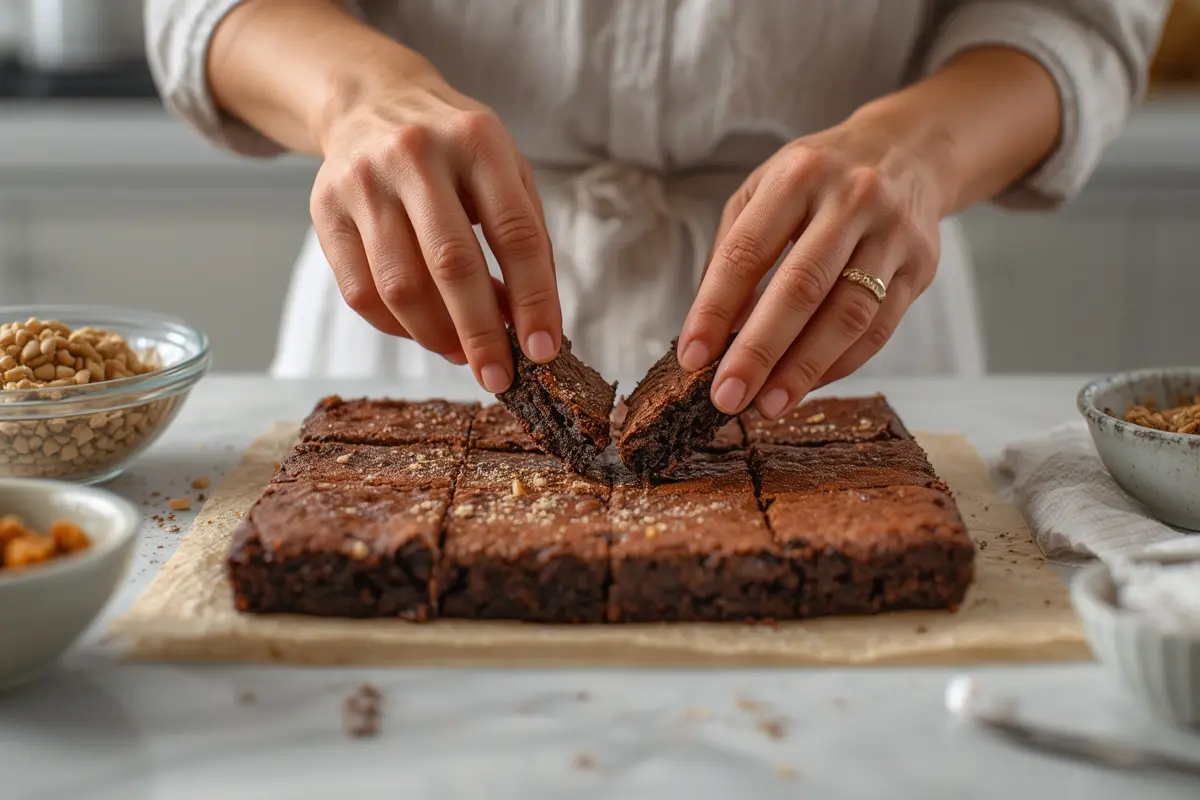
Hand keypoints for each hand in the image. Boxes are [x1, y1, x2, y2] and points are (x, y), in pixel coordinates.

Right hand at [310, 63, 558, 392]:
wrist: (372, 103)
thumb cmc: (456, 153)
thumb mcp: (505, 172)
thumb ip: (525, 240)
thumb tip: (526, 324)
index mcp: (477, 140)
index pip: (515, 234)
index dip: (534, 299)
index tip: (543, 351)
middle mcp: (416, 154)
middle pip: (452, 264)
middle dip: (481, 333)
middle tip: (499, 377)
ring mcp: (363, 181)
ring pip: (400, 286)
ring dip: (436, 336)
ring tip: (462, 353)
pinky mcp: (325, 210)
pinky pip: (360, 292)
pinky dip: (396, 327)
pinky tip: (423, 330)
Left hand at [677, 115, 949, 417]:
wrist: (908, 150)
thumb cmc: (818, 179)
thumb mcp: (765, 191)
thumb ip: (733, 253)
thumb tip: (711, 332)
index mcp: (798, 175)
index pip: (746, 251)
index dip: (715, 308)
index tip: (693, 357)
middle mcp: (851, 199)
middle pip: (801, 288)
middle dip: (759, 350)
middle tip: (727, 396)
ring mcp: (893, 233)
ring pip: (848, 315)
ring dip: (803, 368)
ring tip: (767, 404)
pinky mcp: (921, 266)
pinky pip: (879, 328)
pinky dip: (839, 363)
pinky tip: (807, 384)